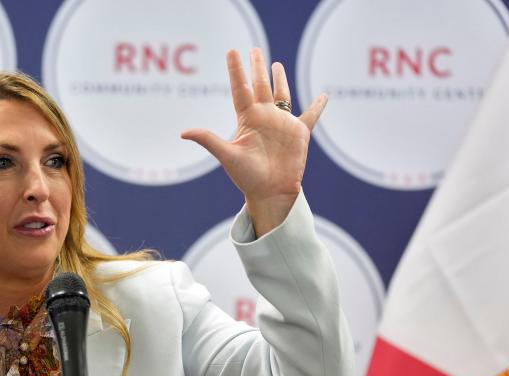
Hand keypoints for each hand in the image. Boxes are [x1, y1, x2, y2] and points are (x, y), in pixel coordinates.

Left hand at [181, 48, 326, 235]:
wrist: (270, 192)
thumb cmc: (247, 177)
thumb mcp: (228, 155)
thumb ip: (209, 140)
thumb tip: (184, 132)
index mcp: (247, 119)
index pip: (240, 89)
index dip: (236, 70)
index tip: (231, 51)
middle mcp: (264, 117)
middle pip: (259, 85)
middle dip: (257, 67)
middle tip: (254, 50)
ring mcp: (281, 123)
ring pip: (281, 94)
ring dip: (279, 79)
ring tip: (276, 64)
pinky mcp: (299, 132)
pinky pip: (310, 115)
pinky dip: (318, 106)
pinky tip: (324, 96)